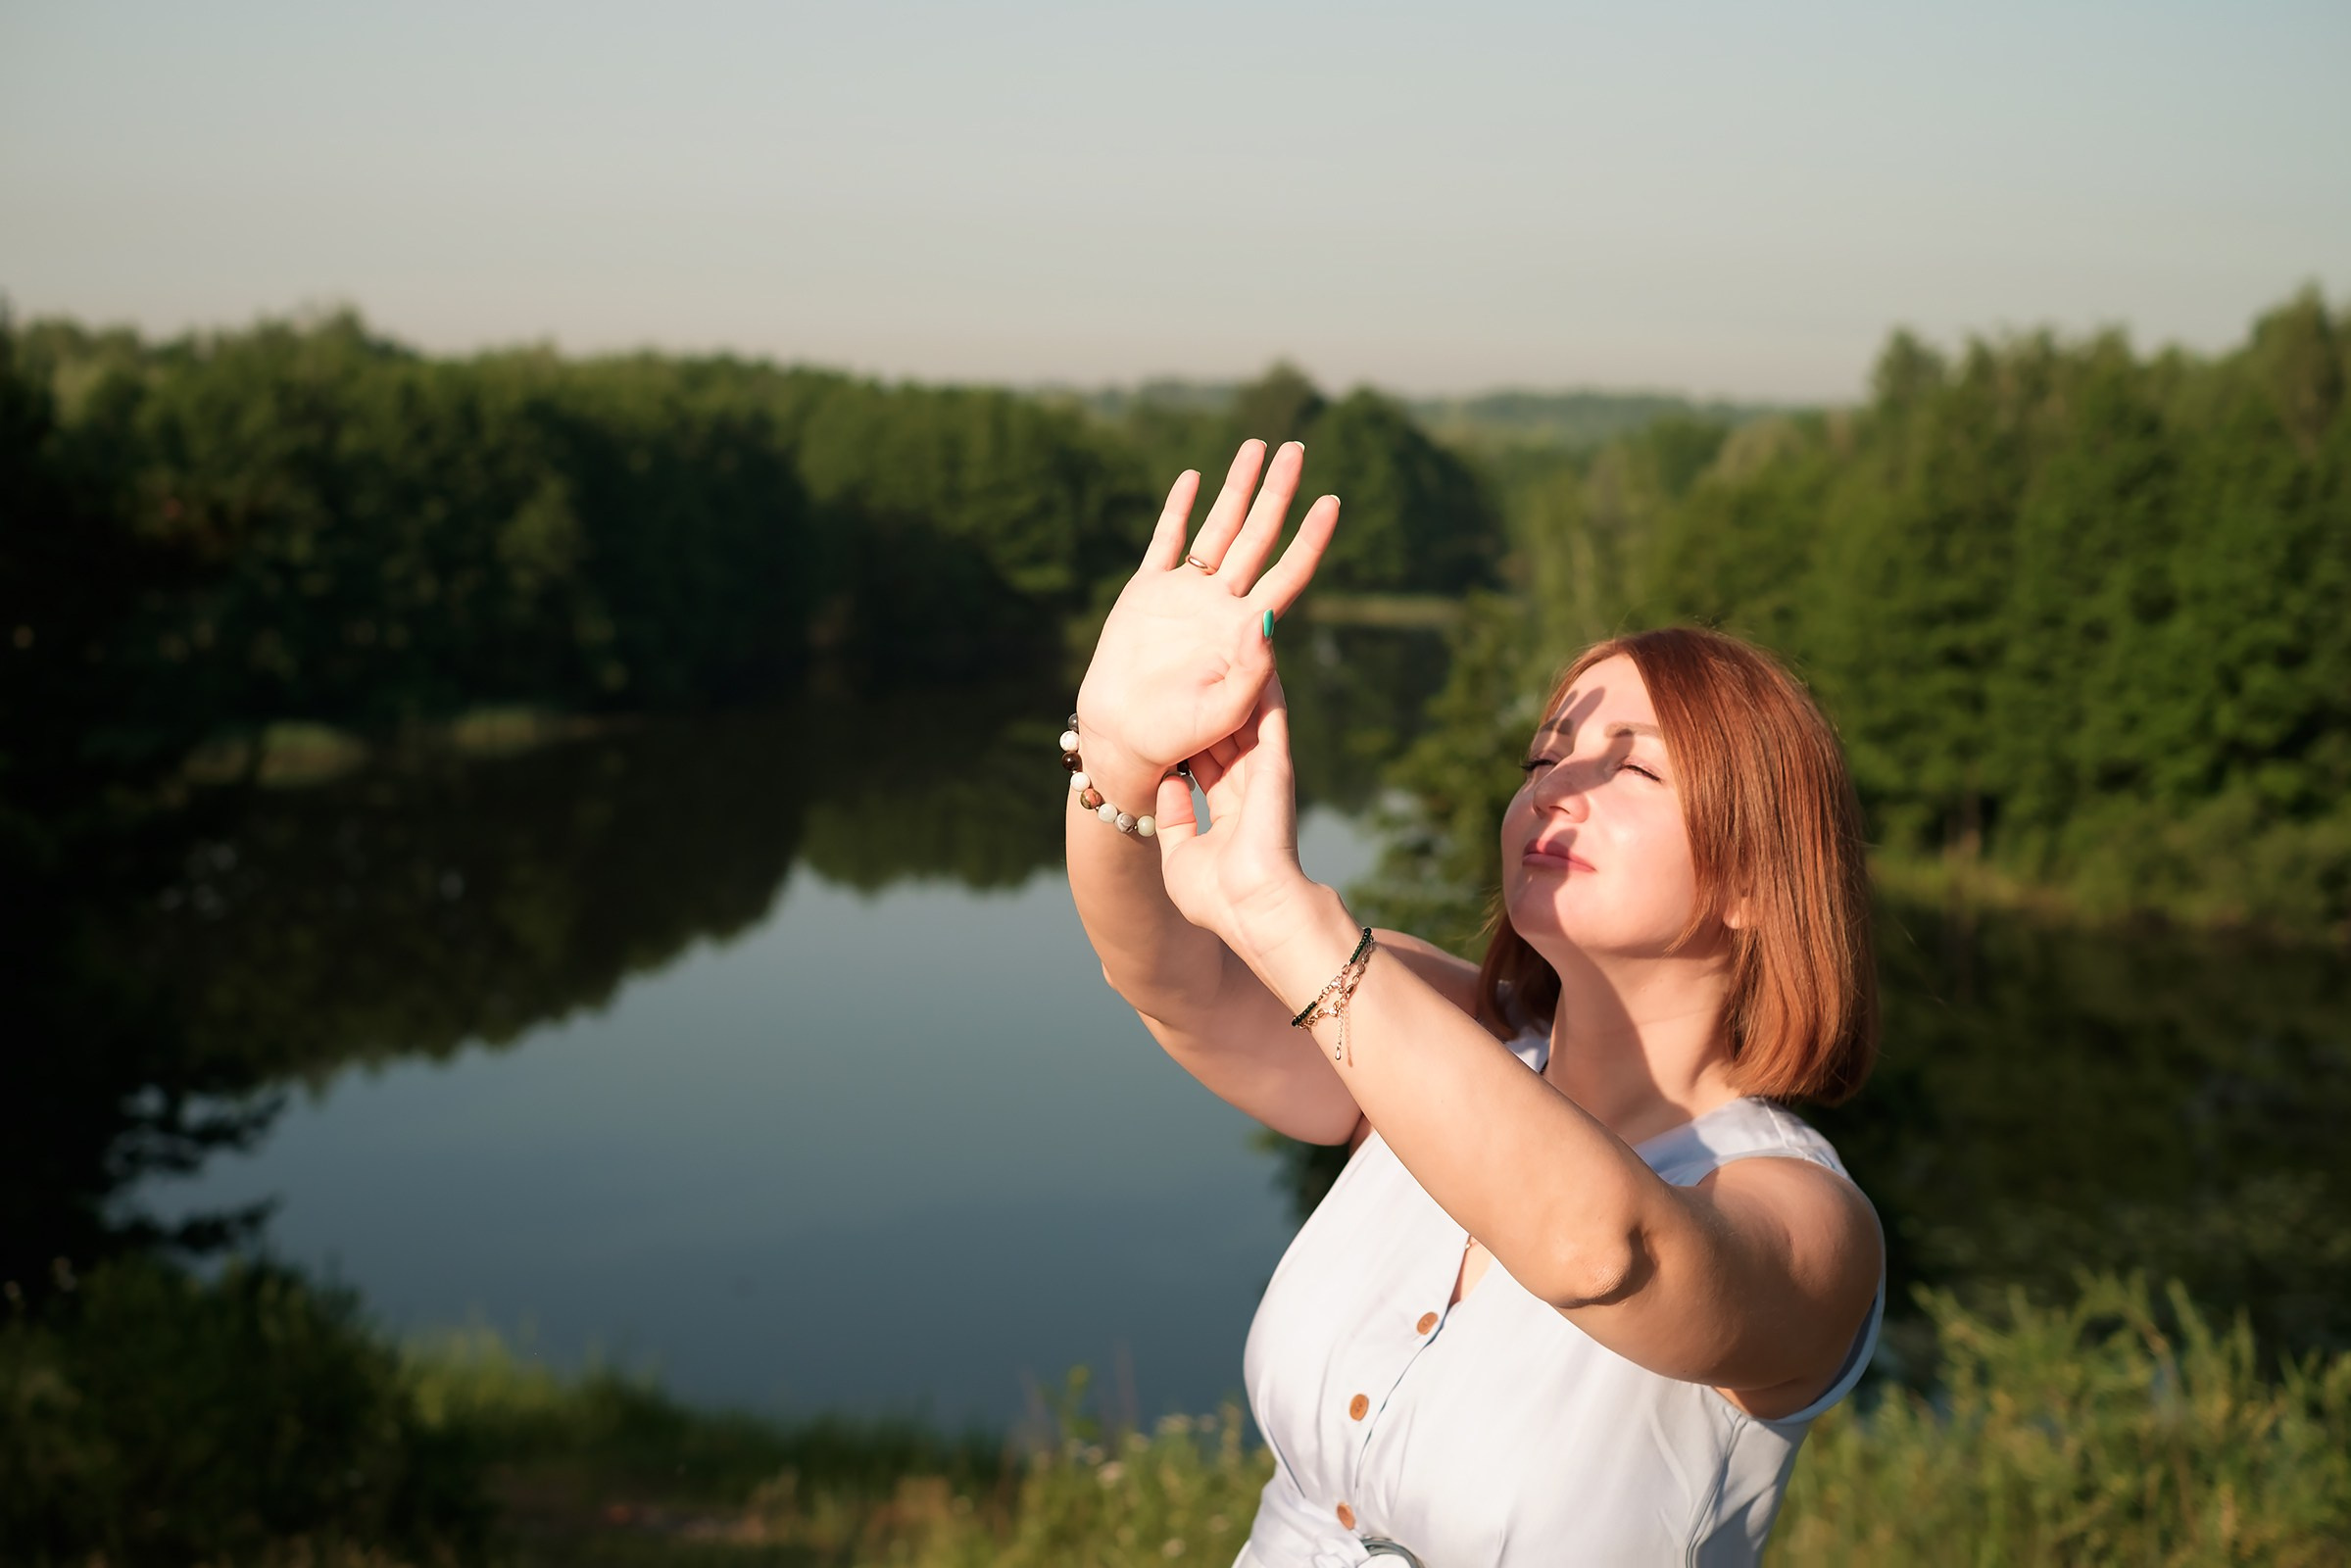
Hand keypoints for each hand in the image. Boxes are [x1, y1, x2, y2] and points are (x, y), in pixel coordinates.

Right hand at [1073, 441, 1337, 779]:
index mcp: (1246, 630)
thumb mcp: (1222, 712)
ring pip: (1217, 528)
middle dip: (1277, 492)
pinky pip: (1166, 540)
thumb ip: (1250, 671)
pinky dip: (1179, 508)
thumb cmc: (1177, 737)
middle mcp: (1221, 604)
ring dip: (1236, 488)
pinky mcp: (1146, 591)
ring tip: (1256, 447)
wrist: (1123, 737)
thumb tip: (1267, 617)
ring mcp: (1185, 593)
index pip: (1288, 574)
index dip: (1310, 539)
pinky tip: (1195, 477)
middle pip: (1257, 535)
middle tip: (1295, 447)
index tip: (1332, 502)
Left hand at [1153, 674, 1324, 959]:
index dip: (1193, 737)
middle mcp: (1248, 790)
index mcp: (1228, 813)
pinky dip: (1265, 686)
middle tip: (1201, 663)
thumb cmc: (1218, 899)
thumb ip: (1174, 820)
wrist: (1255, 911)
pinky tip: (1257, 651)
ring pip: (1250, 719)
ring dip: (1241, 684)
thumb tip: (1166, 785)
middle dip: (1214, 702)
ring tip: (1230, 644)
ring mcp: (1264, 776)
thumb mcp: (1180, 857)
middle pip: (1227, 735)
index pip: (1207, 764)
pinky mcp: (1276, 767)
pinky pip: (1270, 717)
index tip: (1176, 710)